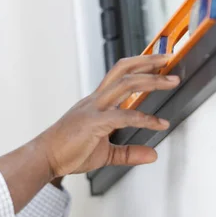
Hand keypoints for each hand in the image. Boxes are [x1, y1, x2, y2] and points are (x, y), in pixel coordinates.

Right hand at [37, 54, 179, 177]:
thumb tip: (152, 154)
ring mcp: (93, 109)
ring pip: (125, 84)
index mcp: (96, 102)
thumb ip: (129, 152)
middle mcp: (95, 100)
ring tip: (171, 81)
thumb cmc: (67, 152)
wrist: (45, 158)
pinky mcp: (93, 123)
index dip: (140, 65)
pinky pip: (123, 116)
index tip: (159, 63)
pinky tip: (158, 124)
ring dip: (151, 80)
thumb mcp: (105, 154)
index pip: (120, 75)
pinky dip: (144, 118)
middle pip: (123, 70)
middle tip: (169, 58)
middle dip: (148, 62)